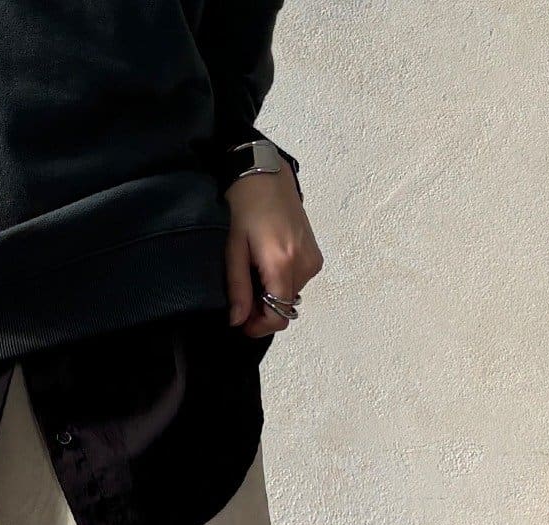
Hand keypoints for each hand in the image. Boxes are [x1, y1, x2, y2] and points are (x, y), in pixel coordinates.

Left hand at [225, 165, 323, 338]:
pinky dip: (281, 281)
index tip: (242, 323)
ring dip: (272, 294)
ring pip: (291, 295)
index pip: (279, 316)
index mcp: (283, 264)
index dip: (259, 326)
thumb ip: (238, 287)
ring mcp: (312, 258)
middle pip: (285, 307)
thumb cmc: (244, 206)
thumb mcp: (233, 249)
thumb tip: (238, 320)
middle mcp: (304, 264)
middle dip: (263, 310)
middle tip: (242, 294)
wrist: (265, 174)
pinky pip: (298, 280)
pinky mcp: (315, 252)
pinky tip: (266, 264)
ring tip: (253, 272)